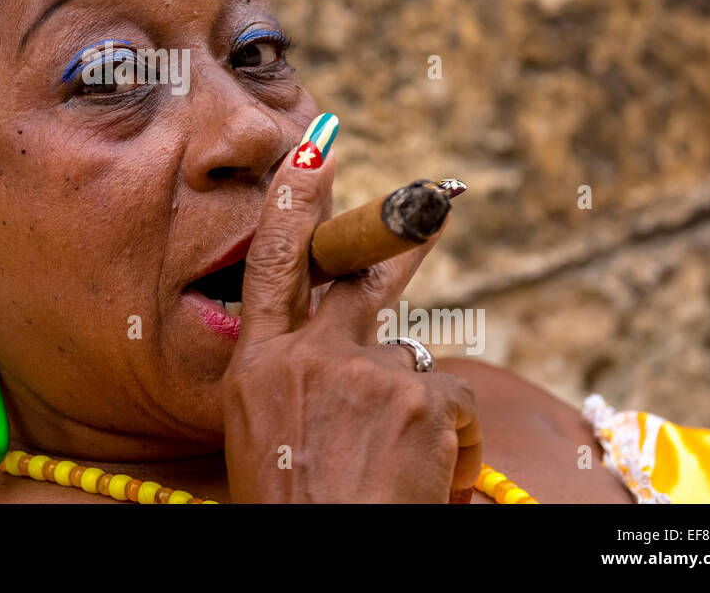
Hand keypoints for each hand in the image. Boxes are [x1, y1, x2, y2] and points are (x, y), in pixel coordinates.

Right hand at [222, 117, 481, 501]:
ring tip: (406, 469)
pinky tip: (430, 480)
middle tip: (433, 200)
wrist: (322, 561)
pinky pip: (453, 403)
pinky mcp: (415, 397)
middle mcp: (305, 358)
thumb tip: (347, 357)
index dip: (294, 206)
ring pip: (412, 362)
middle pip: (358, 276)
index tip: (313, 156)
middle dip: (396, 234)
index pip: (272, 268)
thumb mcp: (265, 436)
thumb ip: (294, 383)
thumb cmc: (293, 510)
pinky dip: (454, 444)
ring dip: (419, 410)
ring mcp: (360, 372)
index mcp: (255, 371)